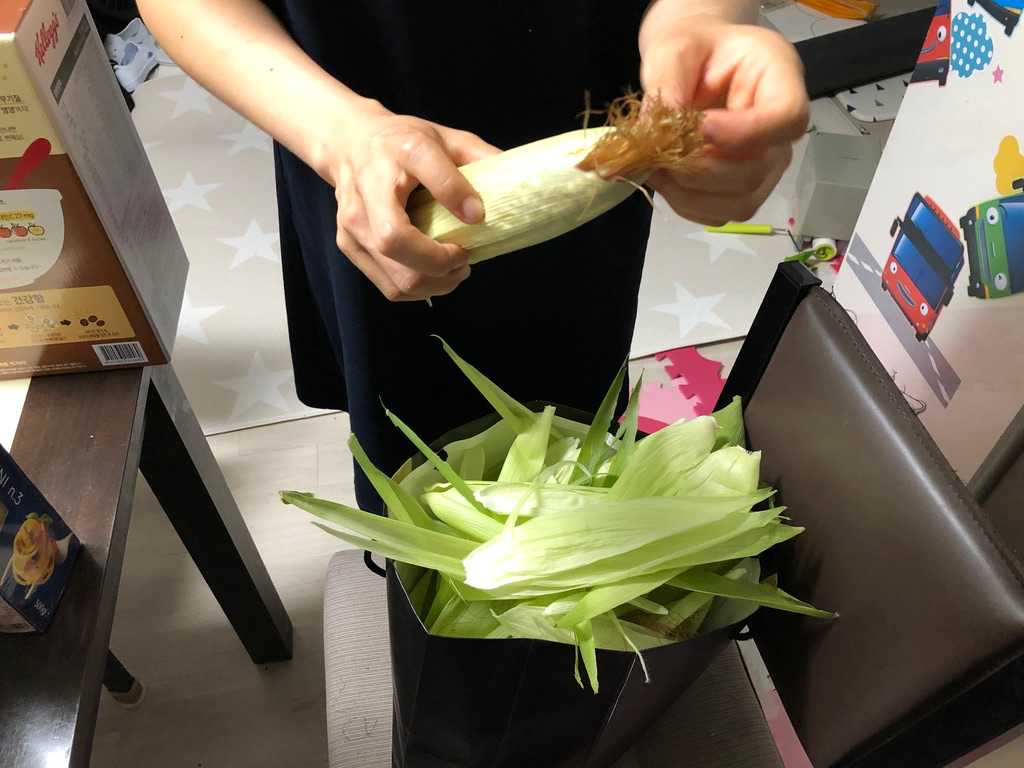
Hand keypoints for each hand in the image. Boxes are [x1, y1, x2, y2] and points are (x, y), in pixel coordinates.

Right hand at [330, 103, 499, 300]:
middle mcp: (369, 188)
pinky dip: (418, 290)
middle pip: (397, 243)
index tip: (478, 218)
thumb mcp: (444, 137)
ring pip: (396, 277)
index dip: (457, 198)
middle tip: (465, 258)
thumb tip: (517, 186)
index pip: (431, 173)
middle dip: (441, 264)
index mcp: (403, 151)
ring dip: (434, 284)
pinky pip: (388, 286)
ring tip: (454, 270)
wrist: (348, 143)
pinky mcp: (348, 245)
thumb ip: (478, 157)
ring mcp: (353, 222)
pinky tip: (433, 275)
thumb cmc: (402, 142)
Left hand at [639, 13, 808, 225]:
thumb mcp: (675, 51)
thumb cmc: (692, 51)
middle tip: (662, 153)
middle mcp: (781, 129)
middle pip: (758, 170)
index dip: (746, 133)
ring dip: (690, 194)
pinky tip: (665, 179)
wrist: (693, 65)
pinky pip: (720, 214)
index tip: (702, 127)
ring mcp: (767, 164)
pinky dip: (686, 204)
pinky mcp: (743, 189)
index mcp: (779, 78)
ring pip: (740, 201)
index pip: (787, 118)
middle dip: (702, 170)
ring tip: (657, 167)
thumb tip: (660, 131)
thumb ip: (668, 84)